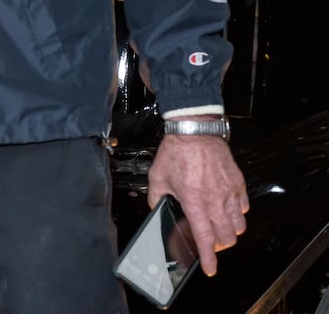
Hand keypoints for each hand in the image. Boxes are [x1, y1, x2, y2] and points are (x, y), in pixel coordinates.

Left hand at [147, 132, 248, 275]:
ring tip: (218, 226)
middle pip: (226, 238)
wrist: (195, 131)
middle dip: (218, 246)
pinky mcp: (238, 184)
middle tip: (210, 241)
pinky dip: (237, 214)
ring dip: (229, 232)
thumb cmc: (176, 152)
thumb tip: (158, 210)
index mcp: (194, 201)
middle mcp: (214, 200)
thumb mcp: (157, 177)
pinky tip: (226, 208)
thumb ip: (157, 198)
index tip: (209, 269)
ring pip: (238, 227)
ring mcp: (229, 193)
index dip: (208, 258)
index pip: (205, 238)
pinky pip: (244, 209)